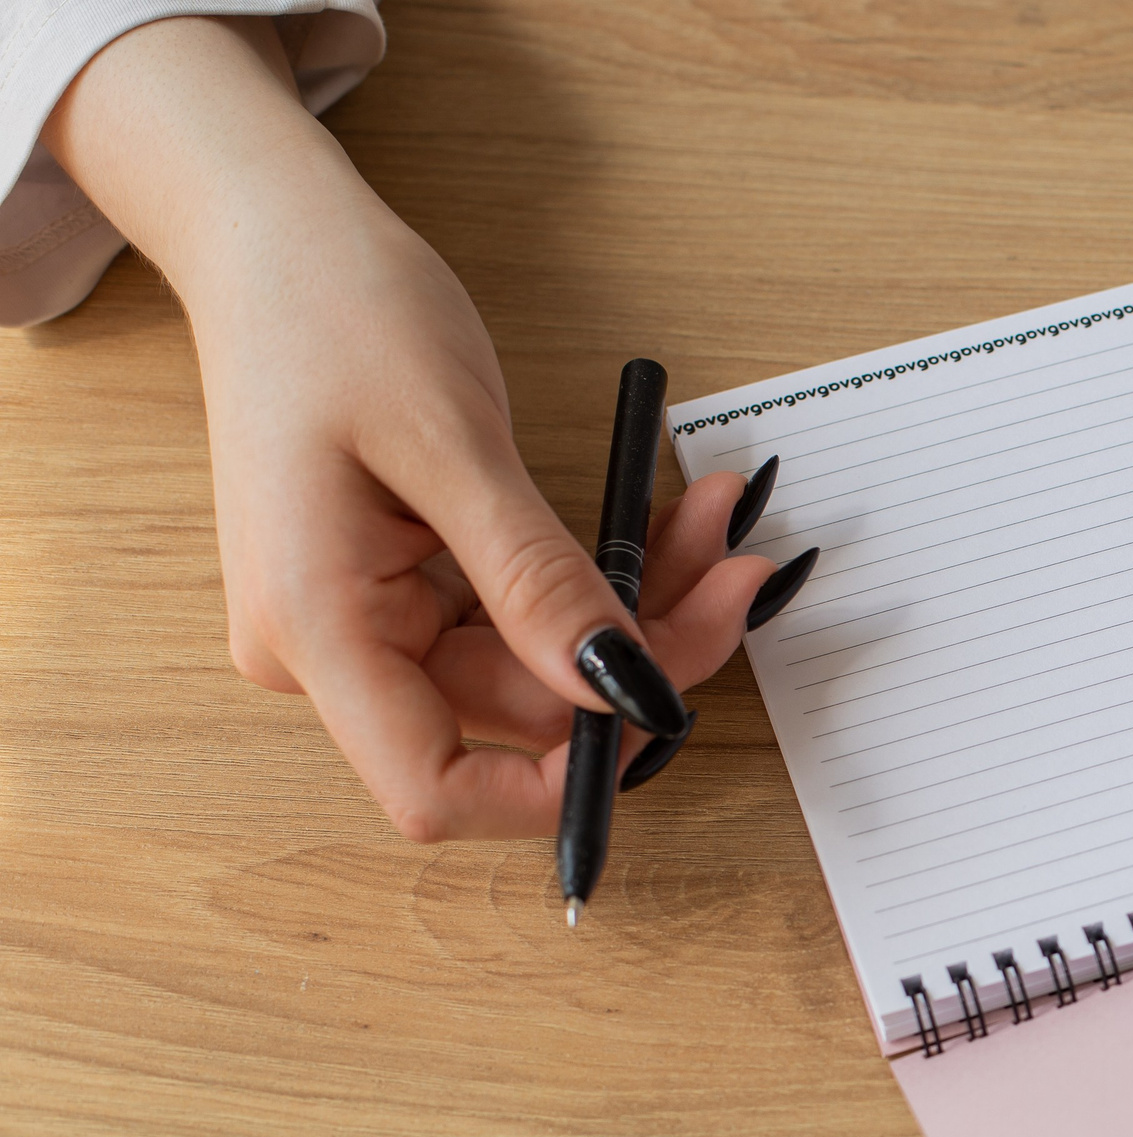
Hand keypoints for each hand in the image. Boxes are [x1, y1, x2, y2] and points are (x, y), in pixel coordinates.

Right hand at [42, 17, 772, 838]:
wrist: (275, 233)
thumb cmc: (333, 310)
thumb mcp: (453, 445)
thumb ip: (535, 583)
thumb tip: (619, 692)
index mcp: (315, 630)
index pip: (437, 789)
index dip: (556, 784)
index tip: (667, 709)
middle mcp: (331, 648)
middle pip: (517, 718)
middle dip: (642, 654)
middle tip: (740, 571)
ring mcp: (368, 620)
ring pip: (540, 664)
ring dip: (639, 604)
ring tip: (713, 518)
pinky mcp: (406, 586)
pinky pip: (525, 614)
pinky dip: (599, 573)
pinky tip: (664, 519)